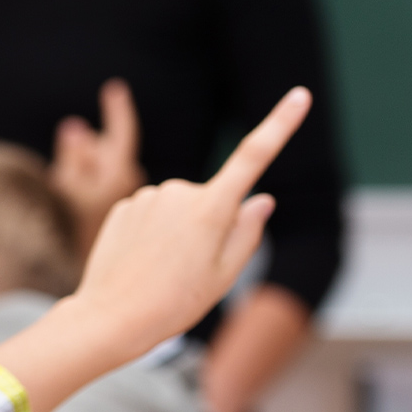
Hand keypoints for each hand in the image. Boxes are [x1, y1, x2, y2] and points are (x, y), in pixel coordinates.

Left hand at [58, 88, 309, 361]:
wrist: (110, 317)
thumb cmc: (175, 302)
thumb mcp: (225, 275)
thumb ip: (247, 232)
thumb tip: (261, 199)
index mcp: (211, 208)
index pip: (254, 156)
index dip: (280, 124)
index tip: (300, 94)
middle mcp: (179, 191)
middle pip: (210, 200)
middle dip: (208, 225)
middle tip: (190, 268)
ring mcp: (148, 195)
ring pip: (178, 207)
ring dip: (177, 230)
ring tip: (162, 268)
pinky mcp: (123, 204)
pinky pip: (151, 213)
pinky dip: (152, 232)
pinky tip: (141, 260)